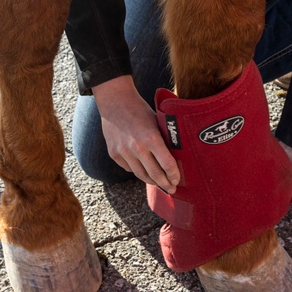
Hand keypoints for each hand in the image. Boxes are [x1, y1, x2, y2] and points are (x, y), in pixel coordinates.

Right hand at [92, 75, 179, 193]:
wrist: (115, 102)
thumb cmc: (140, 110)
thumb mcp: (157, 122)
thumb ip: (164, 139)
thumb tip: (176, 157)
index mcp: (152, 138)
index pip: (167, 165)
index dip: (174, 176)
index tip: (178, 181)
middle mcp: (137, 148)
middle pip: (155, 175)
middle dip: (165, 184)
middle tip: (171, 189)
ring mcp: (124, 152)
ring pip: (141, 175)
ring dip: (152, 182)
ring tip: (159, 184)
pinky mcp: (114, 154)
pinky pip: (129, 168)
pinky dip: (137, 171)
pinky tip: (143, 170)